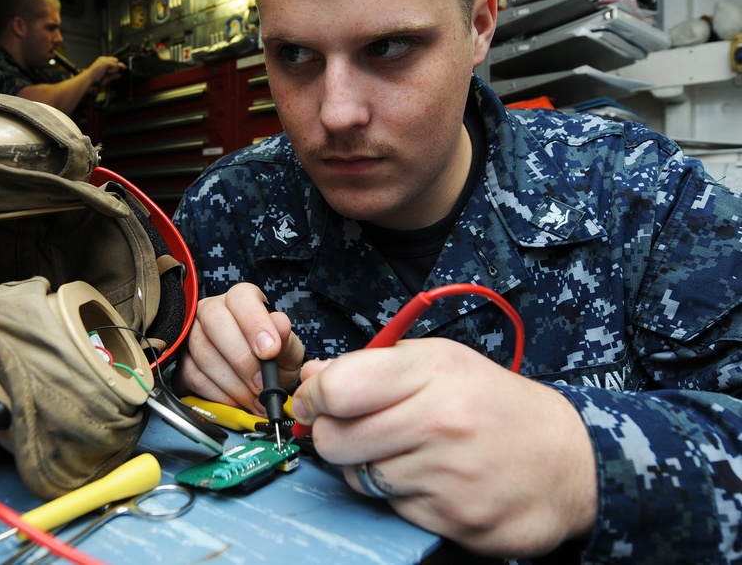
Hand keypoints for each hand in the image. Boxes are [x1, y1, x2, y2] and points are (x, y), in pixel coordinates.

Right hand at [85, 56, 125, 86]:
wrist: (89, 79)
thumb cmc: (95, 80)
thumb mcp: (107, 78)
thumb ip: (113, 76)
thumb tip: (120, 75)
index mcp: (102, 61)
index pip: (113, 60)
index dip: (118, 65)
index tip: (124, 68)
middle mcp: (103, 59)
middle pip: (116, 60)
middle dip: (117, 67)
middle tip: (113, 72)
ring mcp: (104, 60)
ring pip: (116, 62)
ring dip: (114, 69)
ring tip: (108, 73)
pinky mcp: (105, 62)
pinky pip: (115, 65)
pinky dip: (113, 70)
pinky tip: (107, 72)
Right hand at [173, 283, 304, 414]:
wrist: (257, 383)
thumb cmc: (272, 360)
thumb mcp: (288, 351)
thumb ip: (287, 339)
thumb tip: (281, 324)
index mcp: (241, 300)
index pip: (241, 298)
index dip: (255, 323)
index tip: (270, 351)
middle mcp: (212, 310)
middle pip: (215, 322)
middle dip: (242, 359)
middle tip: (261, 384)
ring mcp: (192, 333)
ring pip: (203, 352)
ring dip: (232, 382)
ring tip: (253, 397)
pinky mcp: (183, 360)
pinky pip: (194, 375)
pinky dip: (219, 393)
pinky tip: (236, 400)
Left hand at [291, 338, 596, 557]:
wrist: (568, 462)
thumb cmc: (496, 405)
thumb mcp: (441, 362)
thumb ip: (374, 366)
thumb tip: (314, 376)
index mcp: (433, 371)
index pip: (339, 388)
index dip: (314, 396)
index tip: (315, 400)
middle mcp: (439, 421)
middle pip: (336, 439)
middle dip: (333, 435)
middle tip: (354, 430)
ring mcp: (447, 475)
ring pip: (359, 477)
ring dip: (367, 467)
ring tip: (402, 452)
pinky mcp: (454, 520)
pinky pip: (391, 508)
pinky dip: (398, 495)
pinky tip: (426, 479)